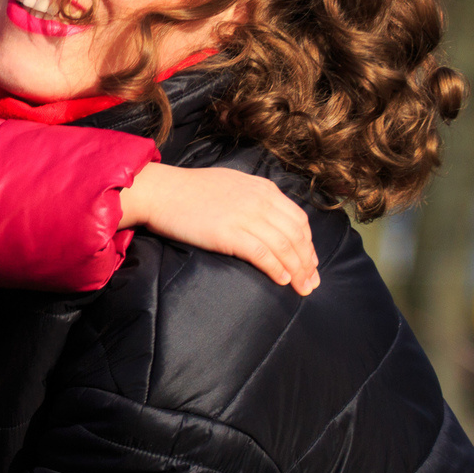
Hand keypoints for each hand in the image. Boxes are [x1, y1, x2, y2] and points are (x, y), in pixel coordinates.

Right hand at [119, 162, 320, 292]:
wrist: (161, 191)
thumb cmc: (191, 190)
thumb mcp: (233, 184)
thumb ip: (256, 198)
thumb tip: (271, 219)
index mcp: (263, 189)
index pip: (299, 219)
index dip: (309, 244)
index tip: (311, 262)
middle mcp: (260, 201)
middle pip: (297, 235)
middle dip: (308, 262)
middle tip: (312, 282)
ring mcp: (245, 216)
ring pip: (284, 246)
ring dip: (298, 270)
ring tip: (302, 287)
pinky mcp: (229, 233)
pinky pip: (262, 253)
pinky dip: (276, 268)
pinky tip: (282, 280)